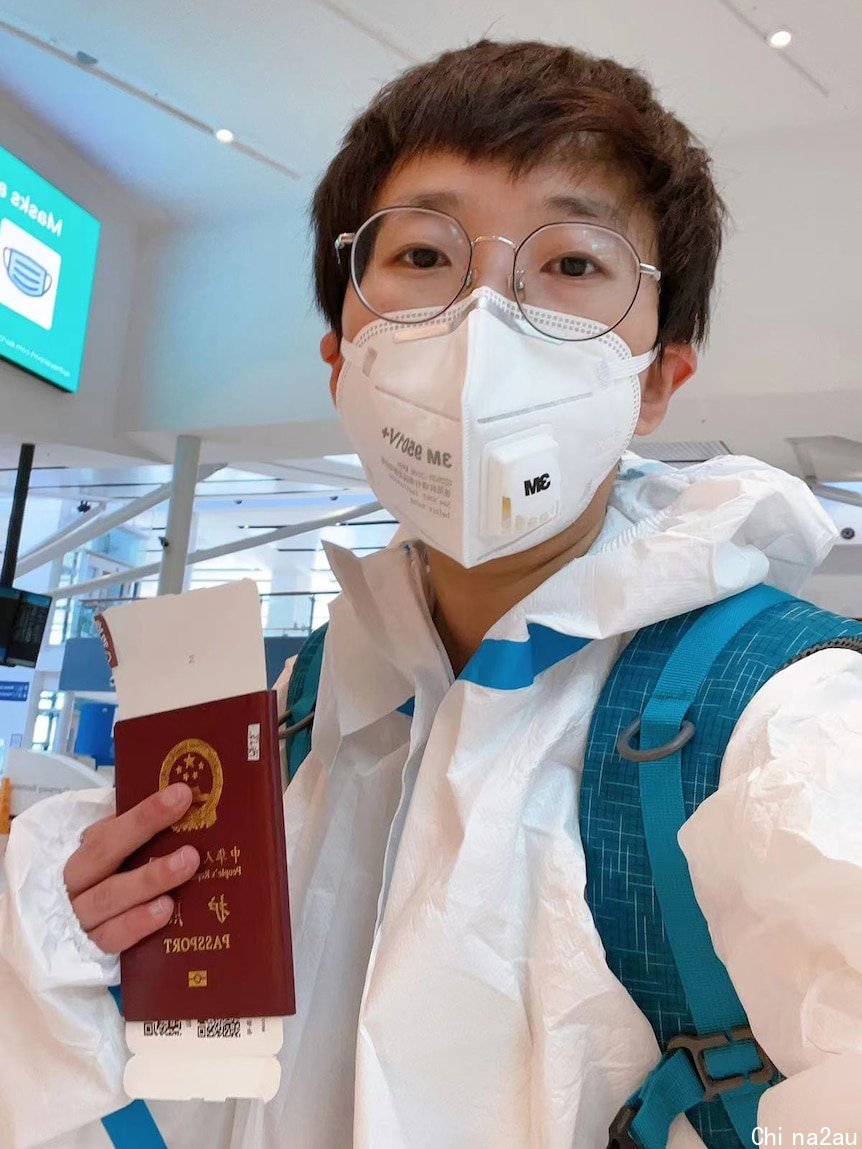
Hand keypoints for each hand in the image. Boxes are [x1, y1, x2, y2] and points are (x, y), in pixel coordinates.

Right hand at [63, 783, 200, 953]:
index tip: (181, 794)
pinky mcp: (92, 949)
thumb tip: (184, 803)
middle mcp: (77, 882)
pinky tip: (166, 910)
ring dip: (150, 879)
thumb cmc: (112, 882)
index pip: (111, 826)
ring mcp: (81, 917)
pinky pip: (112, 937)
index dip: (145, 812)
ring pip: (109, 897)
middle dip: (145, 830)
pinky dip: (138, 923)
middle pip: (105, 854)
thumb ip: (138, 833)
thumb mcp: (117, 854)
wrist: (76, 933)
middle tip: (187, 817)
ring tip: (187, 864)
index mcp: (85, 852)